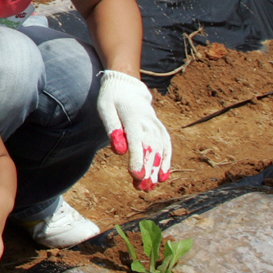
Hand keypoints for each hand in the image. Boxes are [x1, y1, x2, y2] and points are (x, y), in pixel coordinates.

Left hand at [96, 70, 171, 189]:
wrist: (126, 85)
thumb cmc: (111, 99)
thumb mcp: (105, 109)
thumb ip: (113, 129)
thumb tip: (119, 151)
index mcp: (133, 117)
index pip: (137, 141)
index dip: (137, 159)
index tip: (136, 176)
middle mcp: (148, 122)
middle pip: (150, 149)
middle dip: (147, 169)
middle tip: (141, 188)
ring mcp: (156, 125)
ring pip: (160, 150)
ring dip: (155, 169)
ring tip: (149, 187)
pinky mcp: (159, 129)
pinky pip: (166, 145)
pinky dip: (166, 161)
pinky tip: (162, 176)